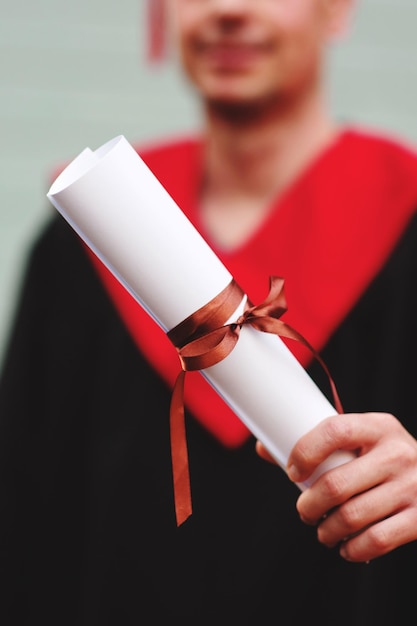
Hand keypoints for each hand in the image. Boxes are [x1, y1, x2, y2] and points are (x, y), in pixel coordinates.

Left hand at [256, 412, 416, 561]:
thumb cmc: (385, 458)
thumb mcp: (363, 440)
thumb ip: (321, 444)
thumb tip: (265, 448)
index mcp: (378, 426)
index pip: (334, 431)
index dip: (305, 452)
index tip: (292, 471)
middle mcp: (397, 453)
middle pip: (336, 484)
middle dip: (309, 505)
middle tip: (304, 511)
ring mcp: (412, 486)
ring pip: (352, 516)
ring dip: (327, 531)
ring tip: (323, 531)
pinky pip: (377, 540)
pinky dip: (353, 549)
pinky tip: (346, 546)